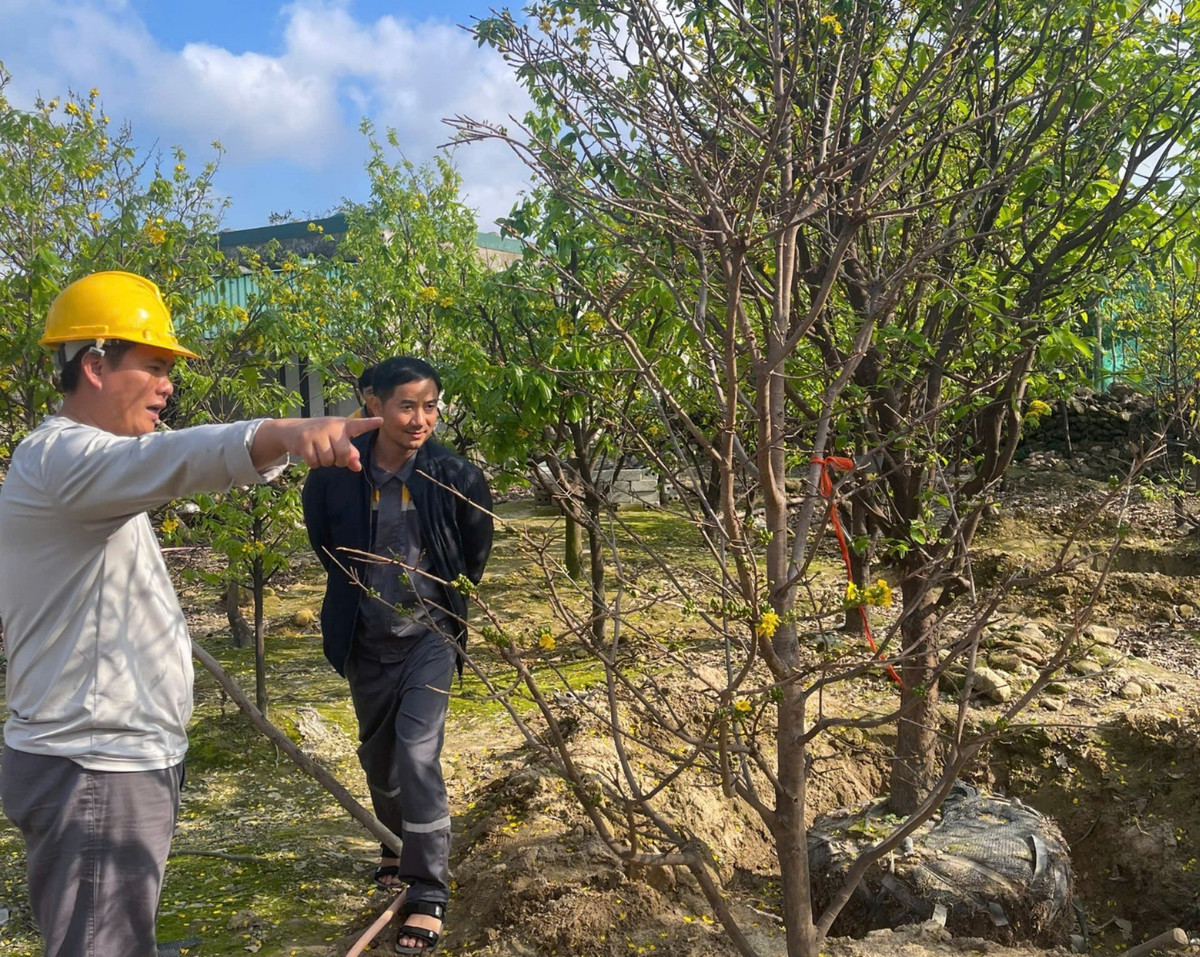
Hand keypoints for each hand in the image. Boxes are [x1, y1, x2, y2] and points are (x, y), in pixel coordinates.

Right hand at [252, 416, 381, 470]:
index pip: (359, 425)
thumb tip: (357, 467)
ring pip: (328, 460)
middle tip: (333, 455)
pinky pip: (314, 462)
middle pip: (343, 454)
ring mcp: (317, 432)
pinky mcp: (304, 440)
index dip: (369, 424)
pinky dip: (313, 463)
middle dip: (339, 461)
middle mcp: (332, 426)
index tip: (381, 421)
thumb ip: (350, 453)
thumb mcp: (337, 441)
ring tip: (320, 452)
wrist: (293, 430)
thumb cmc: (322, 436)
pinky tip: (311, 454)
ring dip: (325, 462)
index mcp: (343, 425)